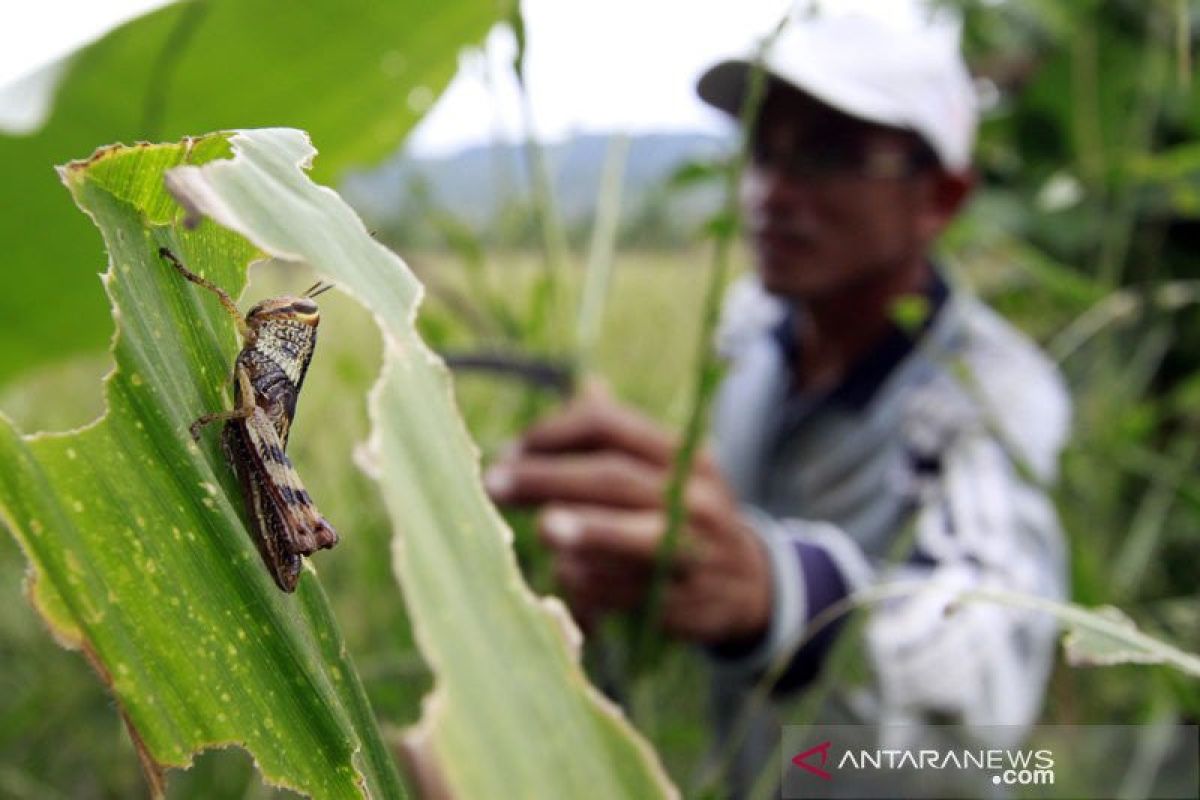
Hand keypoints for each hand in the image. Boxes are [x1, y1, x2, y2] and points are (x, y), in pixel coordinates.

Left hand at [484, 384, 771, 645]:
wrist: (748, 585)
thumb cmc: (686, 513)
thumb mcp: (671, 468)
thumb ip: (624, 434)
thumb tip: (585, 383)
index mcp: (684, 455)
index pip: (611, 425)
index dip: (555, 432)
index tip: (512, 449)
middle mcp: (693, 498)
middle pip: (613, 478)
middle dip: (548, 479)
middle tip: (494, 484)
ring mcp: (692, 551)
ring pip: (631, 537)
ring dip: (582, 532)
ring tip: (543, 528)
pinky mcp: (681, 601)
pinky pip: (624, 589)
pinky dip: (588, 581)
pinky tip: (564, 572)